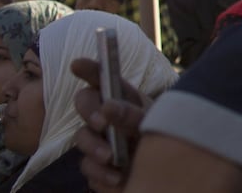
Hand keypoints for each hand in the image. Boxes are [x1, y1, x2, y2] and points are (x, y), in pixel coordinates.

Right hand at [70, 57, 151, 192]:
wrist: (165, 173)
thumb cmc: (162, 138)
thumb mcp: (154, 123)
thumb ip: (133, 115)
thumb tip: (107, 106)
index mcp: (123, 97)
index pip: (102, 77)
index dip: (89, 68)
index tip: (77, 64)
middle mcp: (105, 115)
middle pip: (84, 102)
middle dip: (89, 110)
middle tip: (101, 123)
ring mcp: (97, 139)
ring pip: (81, 137)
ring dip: (94, 147)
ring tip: (112, 158)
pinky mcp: (95, 164)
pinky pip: (88, 167)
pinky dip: (100, 173)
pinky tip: (117, 178)